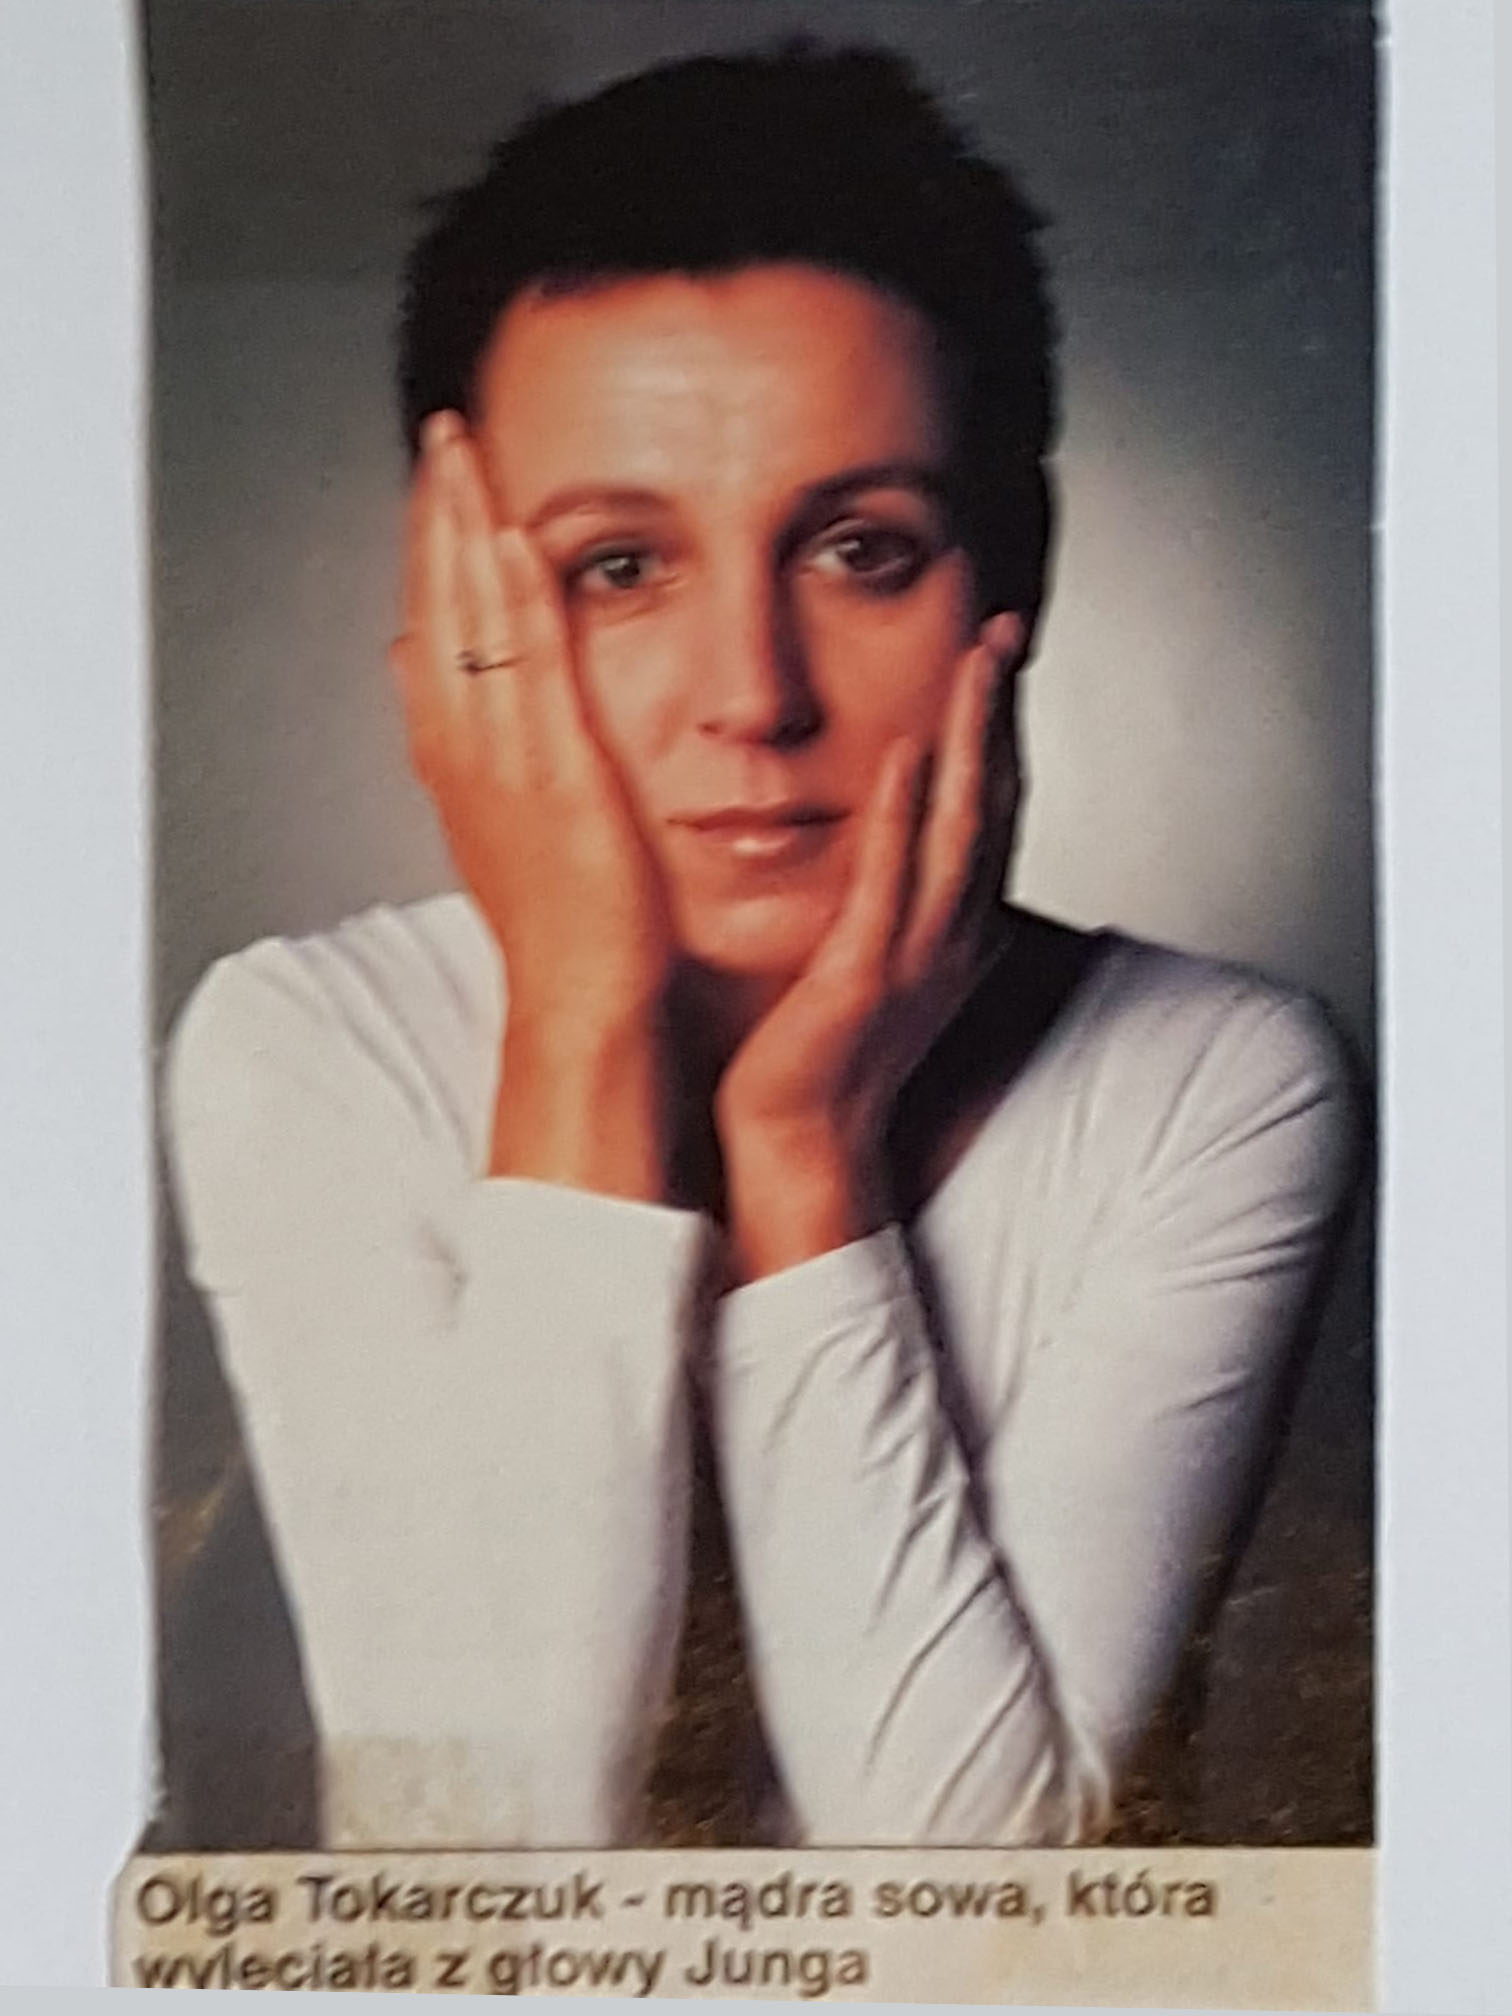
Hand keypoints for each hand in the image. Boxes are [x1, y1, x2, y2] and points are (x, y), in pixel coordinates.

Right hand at [391, 412, 674, 1196]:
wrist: (585, 1006)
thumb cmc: (568, 928)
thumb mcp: (503, 827)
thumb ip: (470, 749)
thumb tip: (424, 673)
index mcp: (459, 761)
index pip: (433, 630)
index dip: (432, 553)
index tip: (439, 484)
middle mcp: (465, 753)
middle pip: (436, 607)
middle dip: (436, 516)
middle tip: (442, 434)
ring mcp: (504, 761)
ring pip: (470, 622)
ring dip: (464, 529)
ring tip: (465, 449)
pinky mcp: (555, 775)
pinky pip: (528, 666)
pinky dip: (515, 599)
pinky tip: (514, 534)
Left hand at [715, 613, 1023, 1277]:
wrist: (798, 1146)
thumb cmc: (820, 1057)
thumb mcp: (865, 963)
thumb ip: (883, 902)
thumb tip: (886, 850)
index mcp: (950, 929)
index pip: (985, 809)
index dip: (996, 729)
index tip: (992, 654)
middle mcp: (951, 935)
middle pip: (993, 802)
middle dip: (999, 712)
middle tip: (1004, 627)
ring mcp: (915, 955)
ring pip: (960, 828)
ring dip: (971, 740)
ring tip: (975, 662)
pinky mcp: (864, 975)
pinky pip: (890, 881)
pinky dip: (902, 814)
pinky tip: (906, 752)